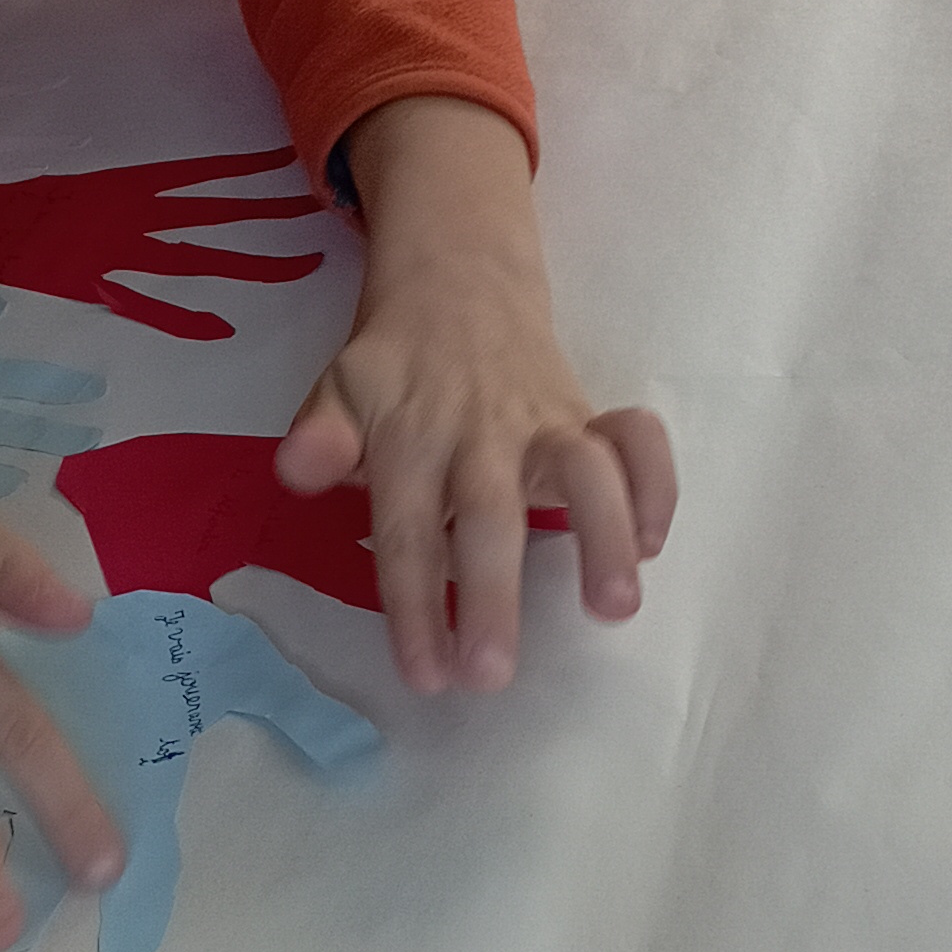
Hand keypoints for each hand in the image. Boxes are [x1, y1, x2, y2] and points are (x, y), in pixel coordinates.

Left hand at [279, 96, 676, 692]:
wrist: (457, 274)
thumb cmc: (395, 364)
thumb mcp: (342, 387)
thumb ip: (321, 434)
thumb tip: (297, 471)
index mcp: (410, 435)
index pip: (406, 530)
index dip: (413, 606)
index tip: (425, 676)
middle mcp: (479, 432)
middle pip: (488, 515)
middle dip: (492, 595)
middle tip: (493, 675)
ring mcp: (542, 419)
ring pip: (584, 470)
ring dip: (602, 535)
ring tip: (614, 608)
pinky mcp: (588, 411)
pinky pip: (636, 439)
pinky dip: (654, 484)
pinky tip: (650, 544)